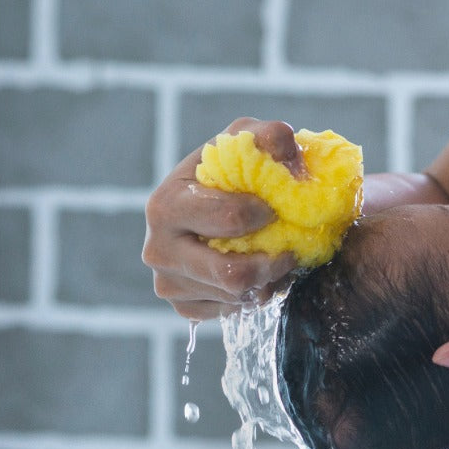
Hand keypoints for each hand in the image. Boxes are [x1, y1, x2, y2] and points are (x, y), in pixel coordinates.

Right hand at [143, 118, 301, 319]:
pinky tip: (257, 275)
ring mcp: (169, 282)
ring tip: (276, 258)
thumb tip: (283, 140)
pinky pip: (231, 312)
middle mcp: (158, 248)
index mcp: (167, 205)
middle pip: (232, 274)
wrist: (217, 204)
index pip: (229, 220)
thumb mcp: (247, 141)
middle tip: (290, 250)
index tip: (277, 210)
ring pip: (237, 297)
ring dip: (268, 281)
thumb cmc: (233, 170)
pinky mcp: (185, 307)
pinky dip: (254, 296)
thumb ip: (267, 136)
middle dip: (272, 263)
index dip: (265, 215)